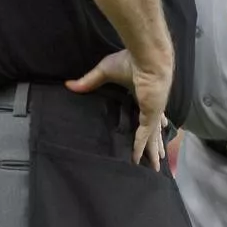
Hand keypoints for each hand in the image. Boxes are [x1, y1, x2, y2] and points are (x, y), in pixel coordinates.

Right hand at [66, 49, 171, 170]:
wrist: (147, 58)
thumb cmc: (130, 61)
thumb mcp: (106, 72)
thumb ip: (89, 81)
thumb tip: (68, 84)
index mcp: (143, 94)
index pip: (147, 114)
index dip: (152, 123)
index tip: (157, 130)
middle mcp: (150, 105)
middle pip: (154, 130)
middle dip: (155, 144)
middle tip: (157, 158)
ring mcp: (152, 111)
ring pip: (153, 136)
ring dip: (152, 151)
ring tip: (155, 167)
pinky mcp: (150, 115)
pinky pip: (143, 135)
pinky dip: (140, 147)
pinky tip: (137, 159)